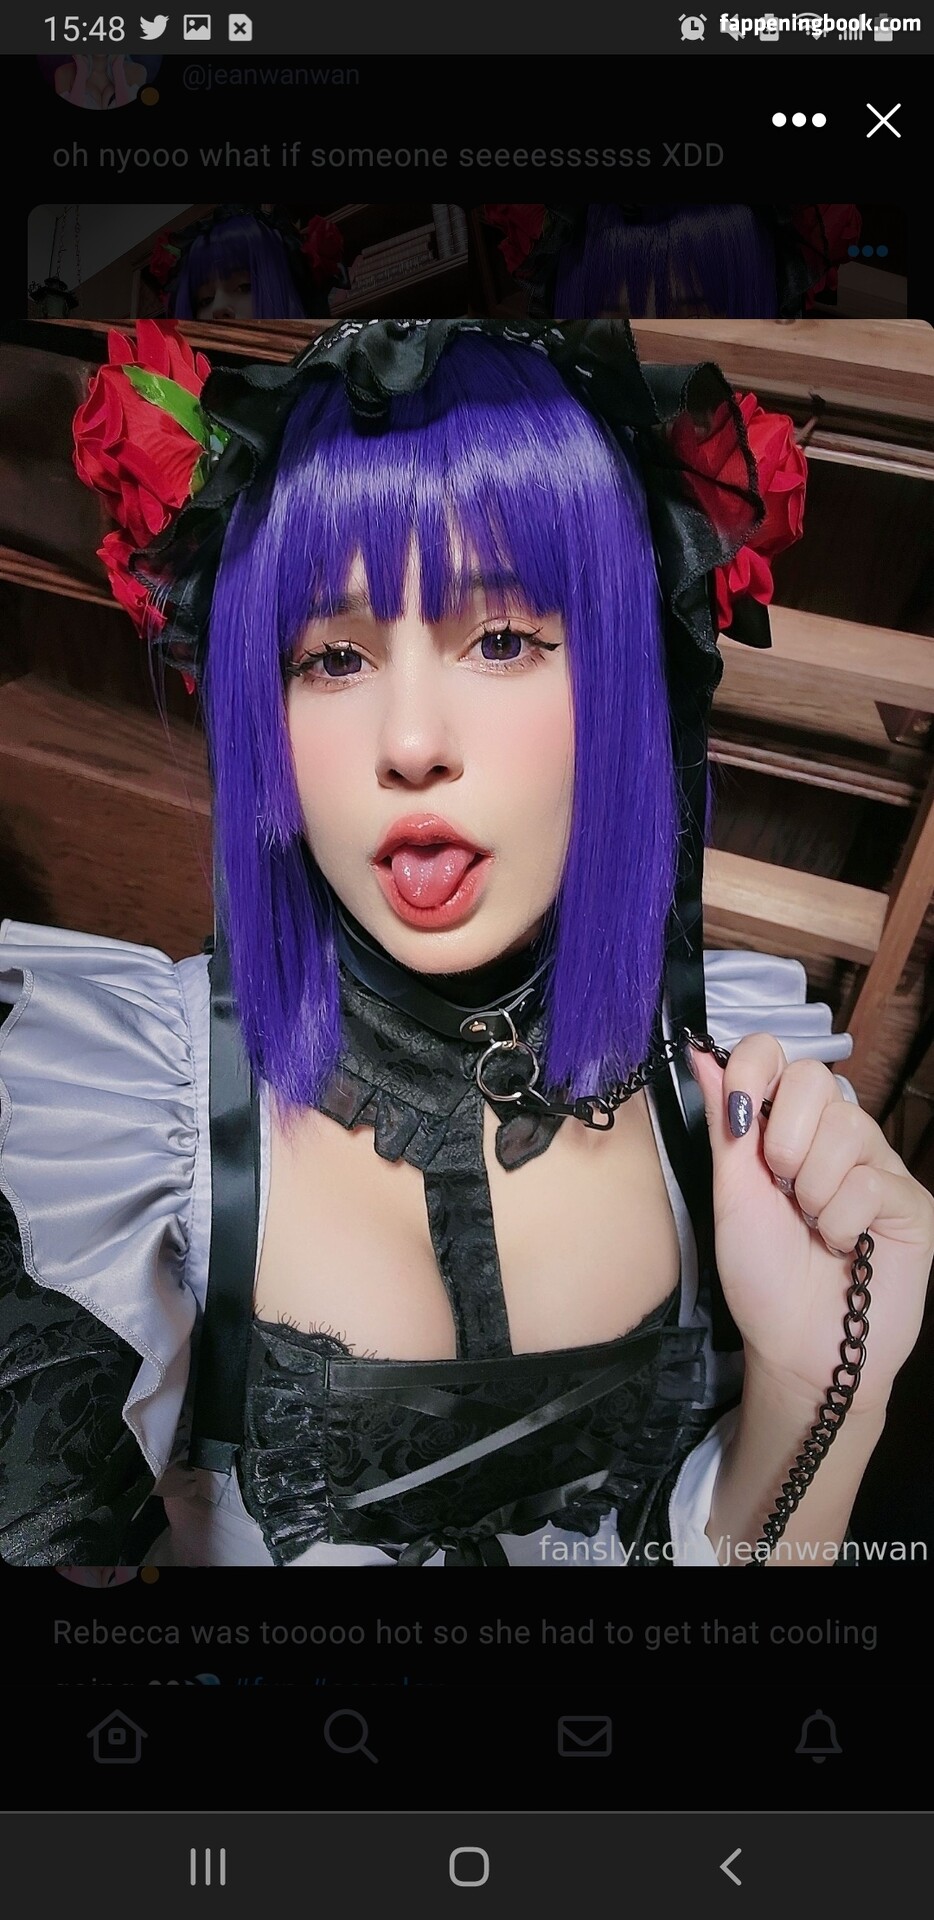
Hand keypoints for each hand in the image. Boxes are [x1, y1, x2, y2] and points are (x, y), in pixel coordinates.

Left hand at [690, 1036, 933, 1419]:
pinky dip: (841, 1223)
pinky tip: (844, 1247)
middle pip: (814, 1079)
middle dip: (783, 1140)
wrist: (796, 1348)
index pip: (777, 1056)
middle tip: (782, 1190)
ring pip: (847, 1128)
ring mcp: (878, 1165)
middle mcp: (835, 1137)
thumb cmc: (761, 1275)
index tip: (738, 1118)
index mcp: (786, 1128)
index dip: (753, 1069)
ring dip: (812, 1189)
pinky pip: (871, 1183)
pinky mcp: (911, 1203)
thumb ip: (725, 1123)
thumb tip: (699, 1053)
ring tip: (813, 1226)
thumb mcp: (731, 1194)